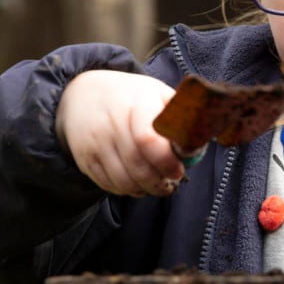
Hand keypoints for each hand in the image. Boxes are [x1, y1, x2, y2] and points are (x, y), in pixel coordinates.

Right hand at [55, 70, 183, 196]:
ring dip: (144, 190)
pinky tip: (137, 184)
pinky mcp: (84, 157)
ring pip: (122, 181)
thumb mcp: (157, 92)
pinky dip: (126, 190)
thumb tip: (200, 139)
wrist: (83, 93)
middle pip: (137, 166)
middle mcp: (112, 123)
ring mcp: (95, 142)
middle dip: (158, 182)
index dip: (166, 161)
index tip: (178, 171)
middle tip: (171, 184)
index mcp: (136, 104)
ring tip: (157, 186)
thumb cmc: (132, 96)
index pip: (148, 140)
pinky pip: (107, 184)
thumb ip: (180, 114)